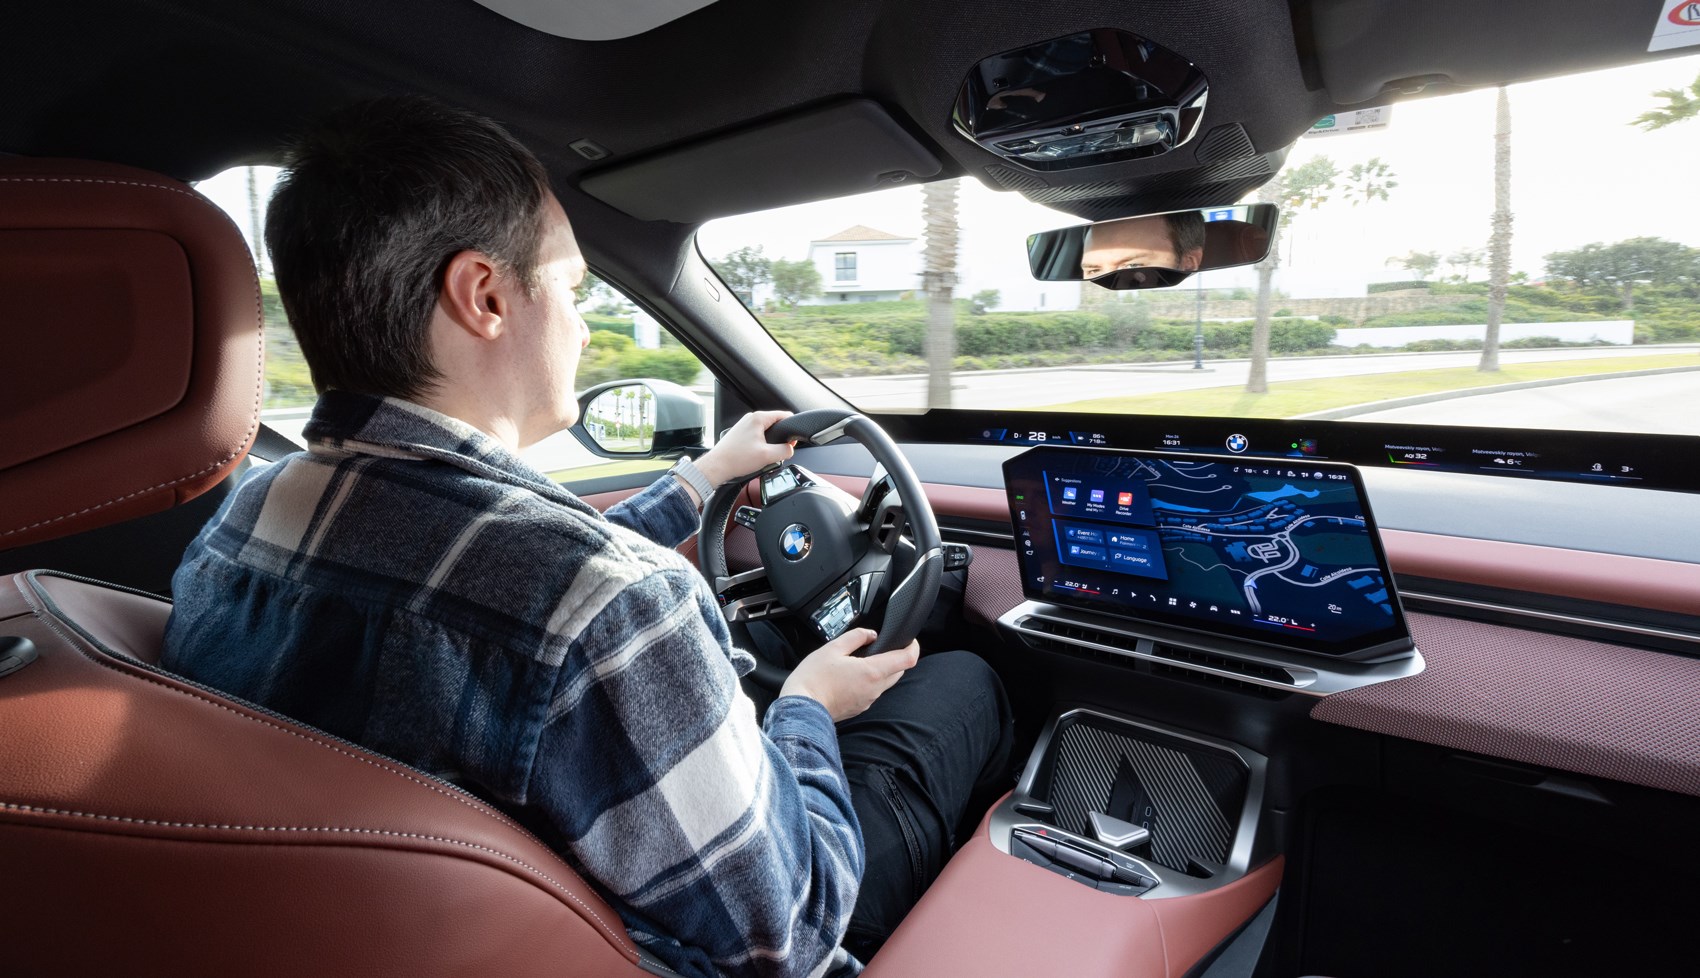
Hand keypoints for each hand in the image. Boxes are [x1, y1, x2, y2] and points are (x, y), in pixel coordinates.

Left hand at [694, 410, 795, 488]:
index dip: (792, 427)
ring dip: (770, 444)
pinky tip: (756, 456)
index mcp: (758, 418)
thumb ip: (785, 451)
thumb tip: (790, 449)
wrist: (717, 466)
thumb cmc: (736, 459)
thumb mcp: (767, 456)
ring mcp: (744, 425)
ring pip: (766, 432)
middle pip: (775, 424)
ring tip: (765, 456)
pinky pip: (757, 437)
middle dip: (780, 438)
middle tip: (778, 452)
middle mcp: (750, 418)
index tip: (793, 440)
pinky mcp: (740, 434)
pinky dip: (761, 446)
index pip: (784, 415)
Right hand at [779, 628, 919, 722]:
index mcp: (872, 672)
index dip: (913, 647)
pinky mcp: (859, 707)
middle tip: (882, 647)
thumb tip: (870, 634)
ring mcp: (868, 700)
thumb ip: (856, 637)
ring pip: (885, 682)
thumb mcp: (833, 648)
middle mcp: (874, 689)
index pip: (907, 659)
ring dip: (881, 670)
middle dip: (896, 658)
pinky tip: (851, 676)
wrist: (801, 708)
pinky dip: (869, 682)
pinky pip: (872, 692)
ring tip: (860, 661)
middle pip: (899, 671)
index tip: (909, 640)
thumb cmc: (813, 679)